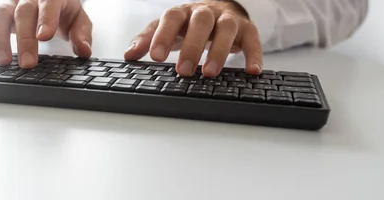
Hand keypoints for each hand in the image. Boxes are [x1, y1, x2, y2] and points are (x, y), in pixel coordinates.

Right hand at [0, 0, 92, 68]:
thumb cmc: (61, 10)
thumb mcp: (77, 19)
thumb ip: (82, 34)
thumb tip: (84, 50)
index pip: (48, 2)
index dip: (46, 19)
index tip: (44, 36)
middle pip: (22, 12)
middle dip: (24, 38)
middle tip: (28, 63)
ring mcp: (9, 5)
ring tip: (3, 62)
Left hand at [124, 0, 262, 76]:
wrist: (220, 10)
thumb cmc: (188, 25)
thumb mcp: (167, 30)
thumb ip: (148, 39)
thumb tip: (129, 54)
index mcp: (183, 13)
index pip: (172, 18)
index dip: (163, 36)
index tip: (155, 57)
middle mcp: (206, 12)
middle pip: (200, 22)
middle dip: (192, 46)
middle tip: (183, 71)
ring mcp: (228, 19)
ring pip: (226, 29)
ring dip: (218, 50)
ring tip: (209, 73)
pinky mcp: (247, 30)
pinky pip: (252, 40)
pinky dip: (254, 55)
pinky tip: (252, 71)